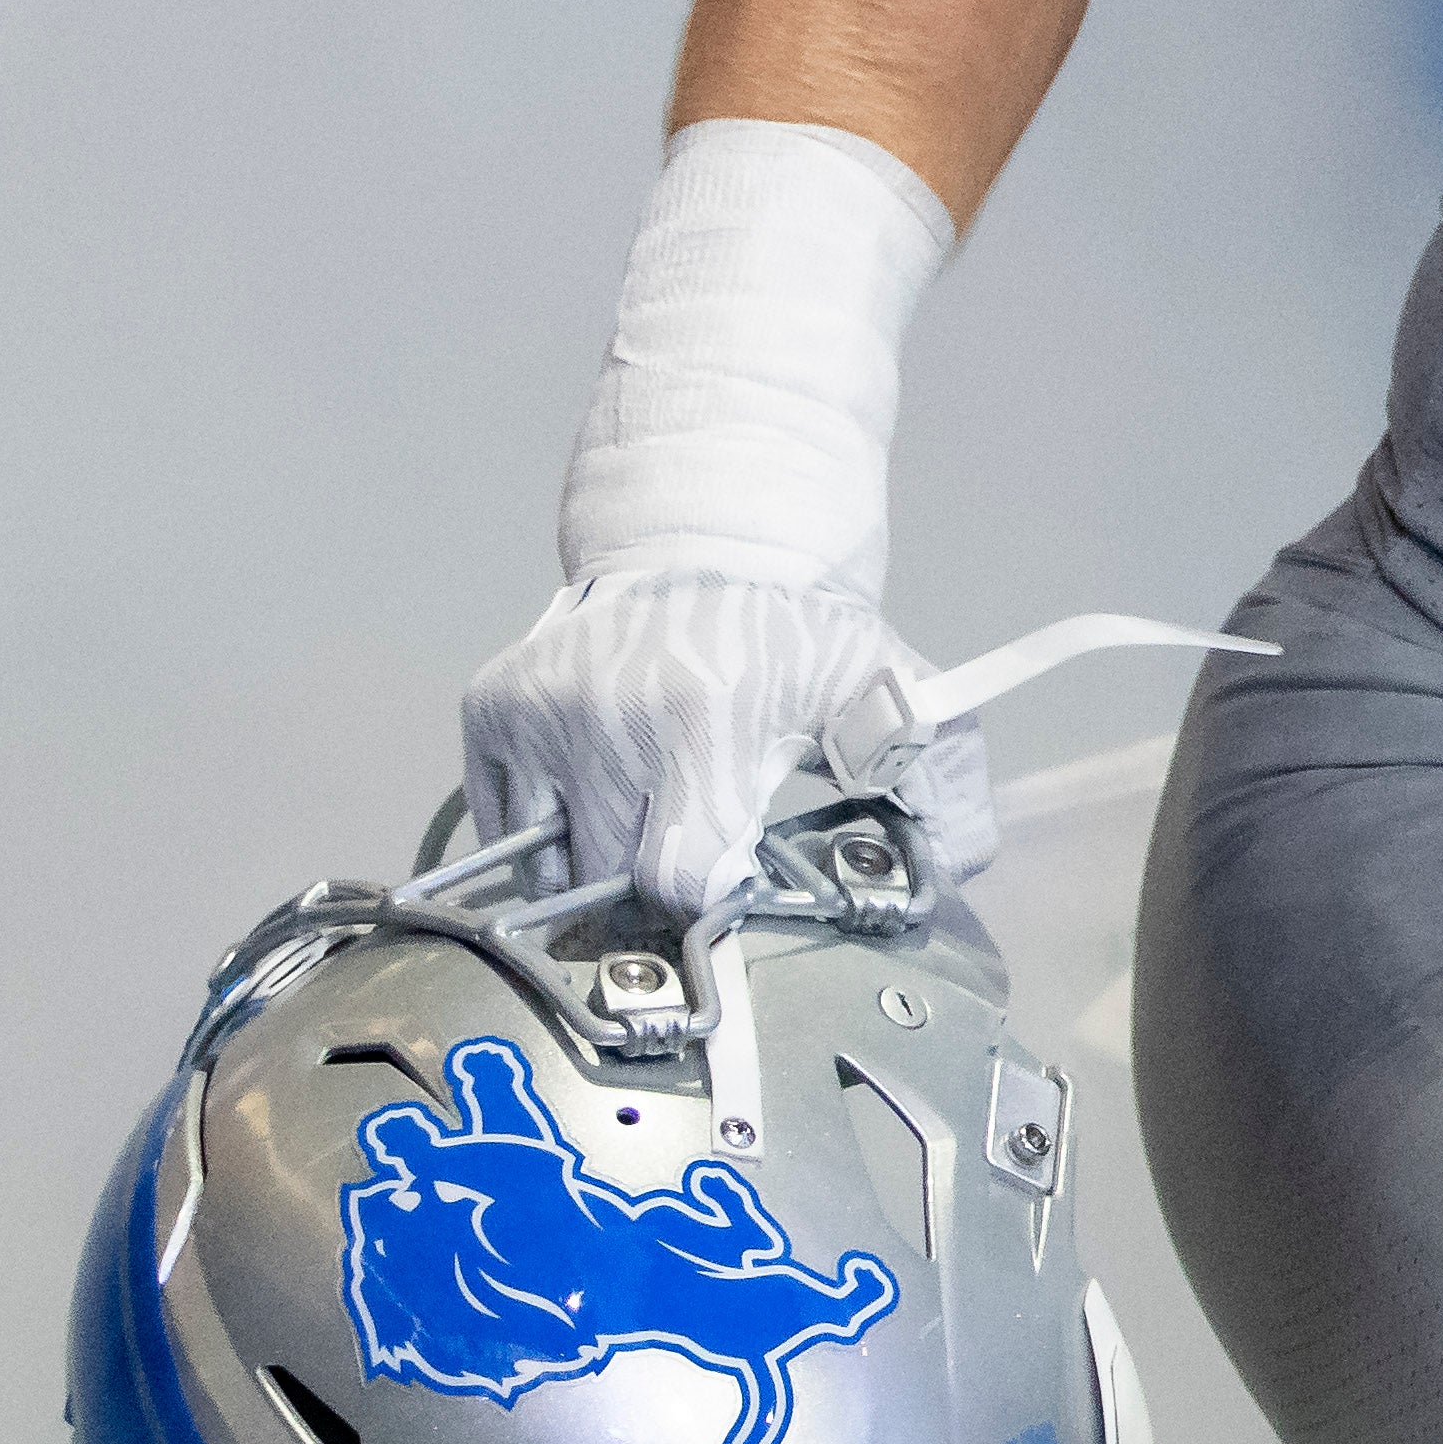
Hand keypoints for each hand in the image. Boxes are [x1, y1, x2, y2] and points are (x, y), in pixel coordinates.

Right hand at [458, 557, 910, 921]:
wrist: (708, 545)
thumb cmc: (800, 638)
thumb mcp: (888, 693)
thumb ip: (941, 784)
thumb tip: (952, 868)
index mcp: (704, 720)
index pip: (675, 880)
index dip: (706, 898)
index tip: (731, 874)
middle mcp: (605, 717)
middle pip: (613, 882)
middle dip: (655, 878)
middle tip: (697, 830)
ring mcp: (538, 712)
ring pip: (551, 865)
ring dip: (598, 857)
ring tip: (651, 799)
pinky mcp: (490, 705)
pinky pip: (503, 827)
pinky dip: (546, 829)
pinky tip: (602, 782)